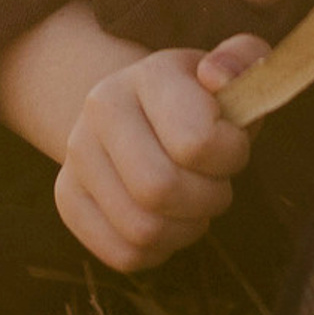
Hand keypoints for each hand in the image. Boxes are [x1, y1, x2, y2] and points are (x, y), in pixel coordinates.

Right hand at [54, 35, 267, 272]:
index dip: (231, 155)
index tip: (232, 143)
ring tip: (193, 202)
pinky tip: (167, 220)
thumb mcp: (232, 73)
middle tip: (216, 183)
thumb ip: (245, 60)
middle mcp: (100, 107)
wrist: (141, 109)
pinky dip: (158, 250)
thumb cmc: (200, 100)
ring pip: (143, 230)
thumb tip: (215, 77)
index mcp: (147, 74)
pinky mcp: (68, 197)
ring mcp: (77, 153)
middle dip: (207, 199)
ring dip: (185, 229)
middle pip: (160, 190)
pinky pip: (123, 254)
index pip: (196, 142)